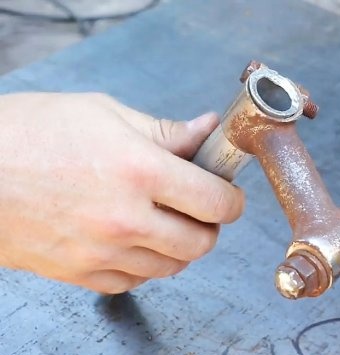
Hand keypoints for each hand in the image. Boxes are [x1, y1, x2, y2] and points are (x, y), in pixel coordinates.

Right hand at [0, 93, 244, 293]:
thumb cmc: (28, 132)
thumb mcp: (104, 113)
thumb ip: (165, 130)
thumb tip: (208, 130)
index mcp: (140, 170)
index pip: (216, 201)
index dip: (232, 199)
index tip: (228, 194)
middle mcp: (125, 217)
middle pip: (201, 242)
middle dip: (210, 226)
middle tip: (199, 208)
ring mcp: (101, 251)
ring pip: (172, 266)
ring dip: (179, 246)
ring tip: (165, 221)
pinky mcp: (79, 273)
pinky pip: (134, 281)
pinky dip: (145, 265)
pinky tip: (135, 240)